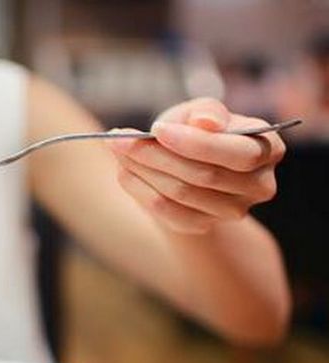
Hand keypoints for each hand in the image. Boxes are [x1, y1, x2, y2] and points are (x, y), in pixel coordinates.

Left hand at [107, 97, 285, 233]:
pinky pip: (166, 212)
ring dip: (141, 170)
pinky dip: (139, 189)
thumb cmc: (196, 131)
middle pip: (204, 176)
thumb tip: (205, 123)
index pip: (237, 154)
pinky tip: (123, 171)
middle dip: (156, 154)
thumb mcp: (200, 112)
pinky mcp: (203, 225)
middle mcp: (258, 185)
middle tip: (119, 138)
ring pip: (180, 193)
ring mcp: (233, 211)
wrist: (184, 165)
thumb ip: (205, 112)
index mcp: (268, 149)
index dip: (195, 143)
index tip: (156, 128)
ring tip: (117, 148)